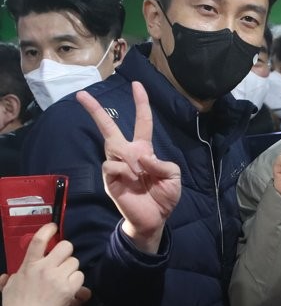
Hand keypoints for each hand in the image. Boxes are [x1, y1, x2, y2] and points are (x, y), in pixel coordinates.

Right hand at [0, 224, 83, 305]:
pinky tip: (68, 287)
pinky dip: (76, 281)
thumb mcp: (8, 287)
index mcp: (29, 265)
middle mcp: (45, 268)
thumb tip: (6, 276)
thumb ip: (10, 277)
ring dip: (70, 269)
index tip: (53, 227)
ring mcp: (58, 278)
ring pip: (74, 262)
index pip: (39, 241)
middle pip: (66, 247)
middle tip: (61, 260)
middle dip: (66, 251)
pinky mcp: (69, 289)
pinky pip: (80, 276)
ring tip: (62, 278)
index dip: (48, 230)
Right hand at [78, 82, 180, 253]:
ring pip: (112, 145)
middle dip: (95, 110)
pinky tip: (132, 181)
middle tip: (81, 94)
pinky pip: (112, 164)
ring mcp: (116, 166)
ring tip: (140, 176)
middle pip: (109, 128)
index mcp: (144, 150)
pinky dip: (125, 170)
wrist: (154, 219)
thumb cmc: (164, 196)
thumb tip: (142, 156)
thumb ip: (163, 163)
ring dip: (130, 158)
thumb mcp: (173, 176)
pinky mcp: (109, 179)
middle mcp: (127, 154)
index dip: (141, 104)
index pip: (142, 122)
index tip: (137, 85)